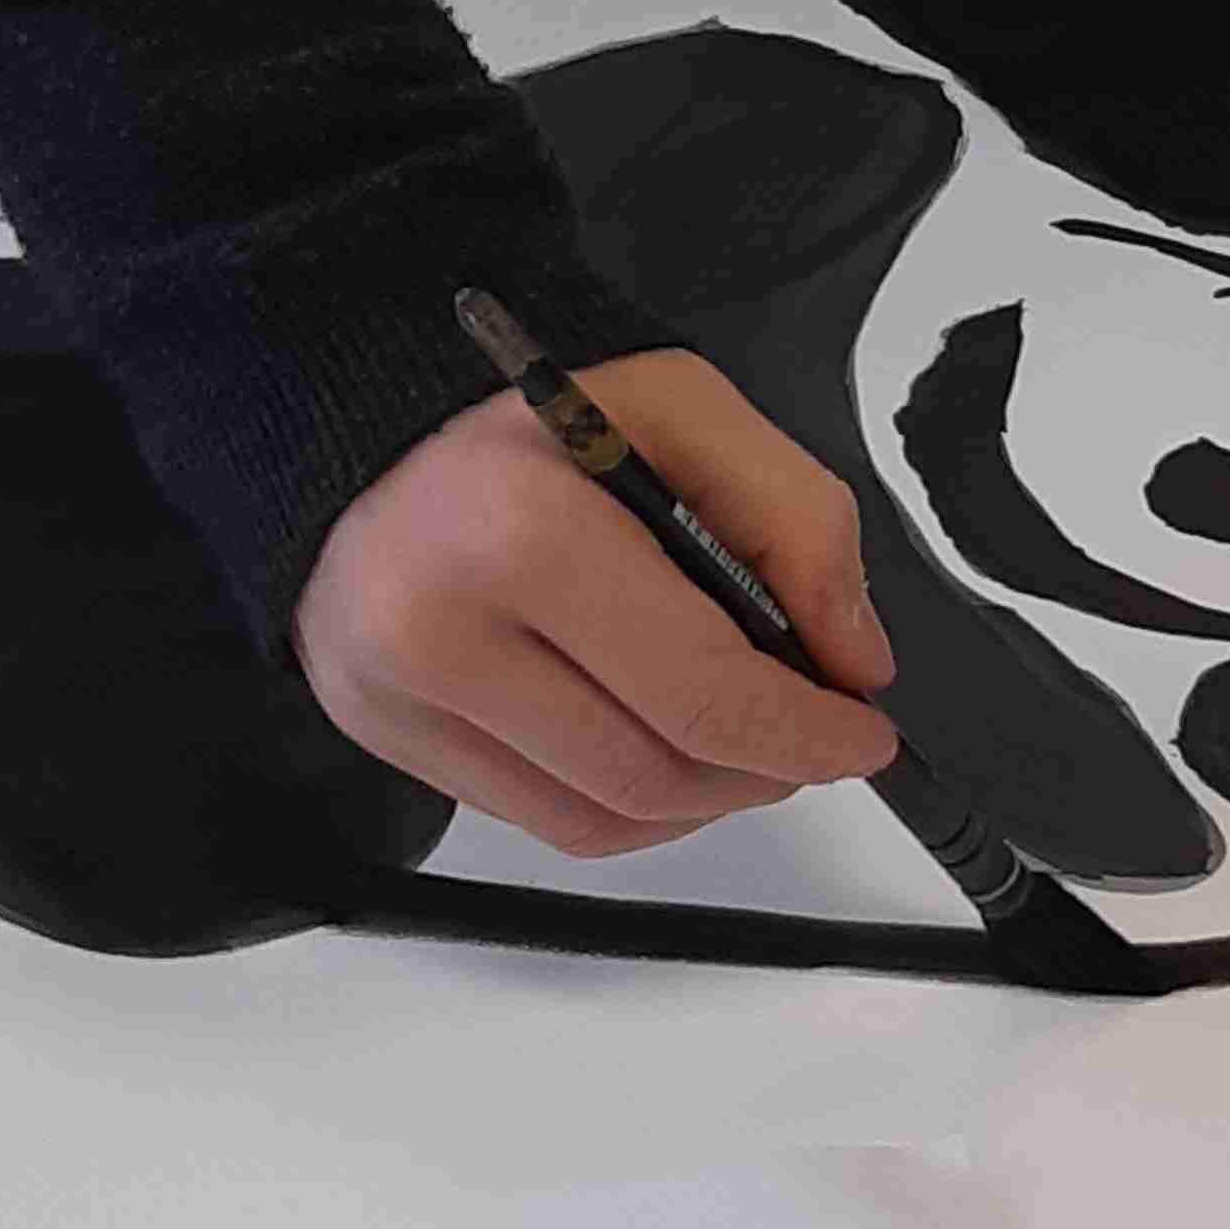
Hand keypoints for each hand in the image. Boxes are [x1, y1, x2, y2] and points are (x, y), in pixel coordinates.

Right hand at [292, 350, 899, 857]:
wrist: (366, 414)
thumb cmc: (525, 409)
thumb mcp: (683, 405)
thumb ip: (796, 519)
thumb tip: (852, 659)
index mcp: (521, 538)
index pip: (701, 697)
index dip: (806, 735)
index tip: (863, 735)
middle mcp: (440, 633)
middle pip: (656, 778)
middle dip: (762, 771)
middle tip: (809, 734)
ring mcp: (398, 697)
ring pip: (600, 823)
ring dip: (697, 800)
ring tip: (735, 737)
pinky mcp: (382, 734)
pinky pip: (537, 818)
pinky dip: (622, 800)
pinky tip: (650, 737)